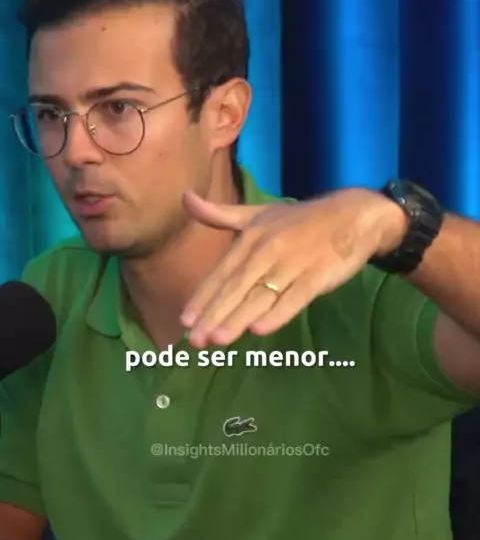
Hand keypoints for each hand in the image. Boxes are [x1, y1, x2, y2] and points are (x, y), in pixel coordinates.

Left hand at [180, 187, 407, 346]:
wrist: (354, 215)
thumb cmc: (300, 220)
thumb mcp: (258, 214)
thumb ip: (220, 215)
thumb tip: (184, 199)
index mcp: (251, 238)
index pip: (222, 272)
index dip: (203, 297)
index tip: (185, 320)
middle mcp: (268, 250)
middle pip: (236, 287)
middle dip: (214, 314)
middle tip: (195, 340)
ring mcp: (293, 263)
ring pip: (261, 295)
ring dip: (238, 318)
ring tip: (219, 340)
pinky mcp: (318, 275)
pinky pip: (295, 297)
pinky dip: (278, 313)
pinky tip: (261, 330)